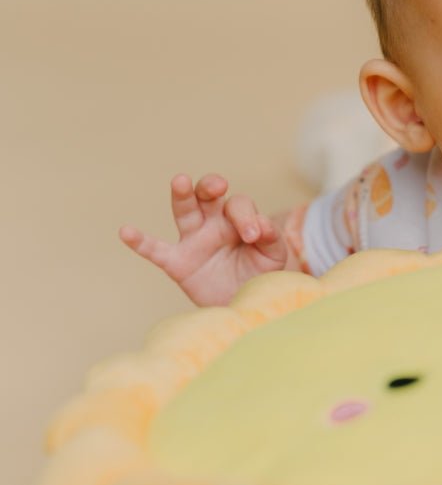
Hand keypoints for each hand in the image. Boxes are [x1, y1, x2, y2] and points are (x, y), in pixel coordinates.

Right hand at [119, 173, 287, 305]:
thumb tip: (260, 226)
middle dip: (210, 185)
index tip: (253, 237)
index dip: (246, 217)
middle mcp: (213, 223)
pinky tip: (126, 231)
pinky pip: (155, 250)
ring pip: (184, 211)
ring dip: (182, 196)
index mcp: (237, 218)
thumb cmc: (259, 274)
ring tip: (180, 180)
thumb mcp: (273, 255)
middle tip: (218, 186)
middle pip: (207, 195)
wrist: (245, 303)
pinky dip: (140, 241)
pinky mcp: (178, 262)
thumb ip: (270, 237)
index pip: (239, 205)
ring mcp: (193, 241)